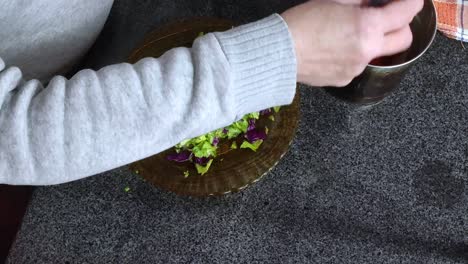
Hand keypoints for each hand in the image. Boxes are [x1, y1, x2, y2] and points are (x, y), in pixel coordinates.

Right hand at [281, 0, 423, 86]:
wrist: (279, 53)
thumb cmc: (302, 23)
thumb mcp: (334, 0)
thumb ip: (360, 1)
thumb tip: (372, 3)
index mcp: (368, 27)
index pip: (406, 12)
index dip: (412, 2)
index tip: (409, 0)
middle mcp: (367, 51)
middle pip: (404, 39)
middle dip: (401, 26)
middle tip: (388, 17)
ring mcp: (357, 68)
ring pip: (379, 53)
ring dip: (374, 42)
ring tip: (350, 34)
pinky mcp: (344, 80)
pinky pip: (359, 66)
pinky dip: (354, 56)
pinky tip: (335, 49)